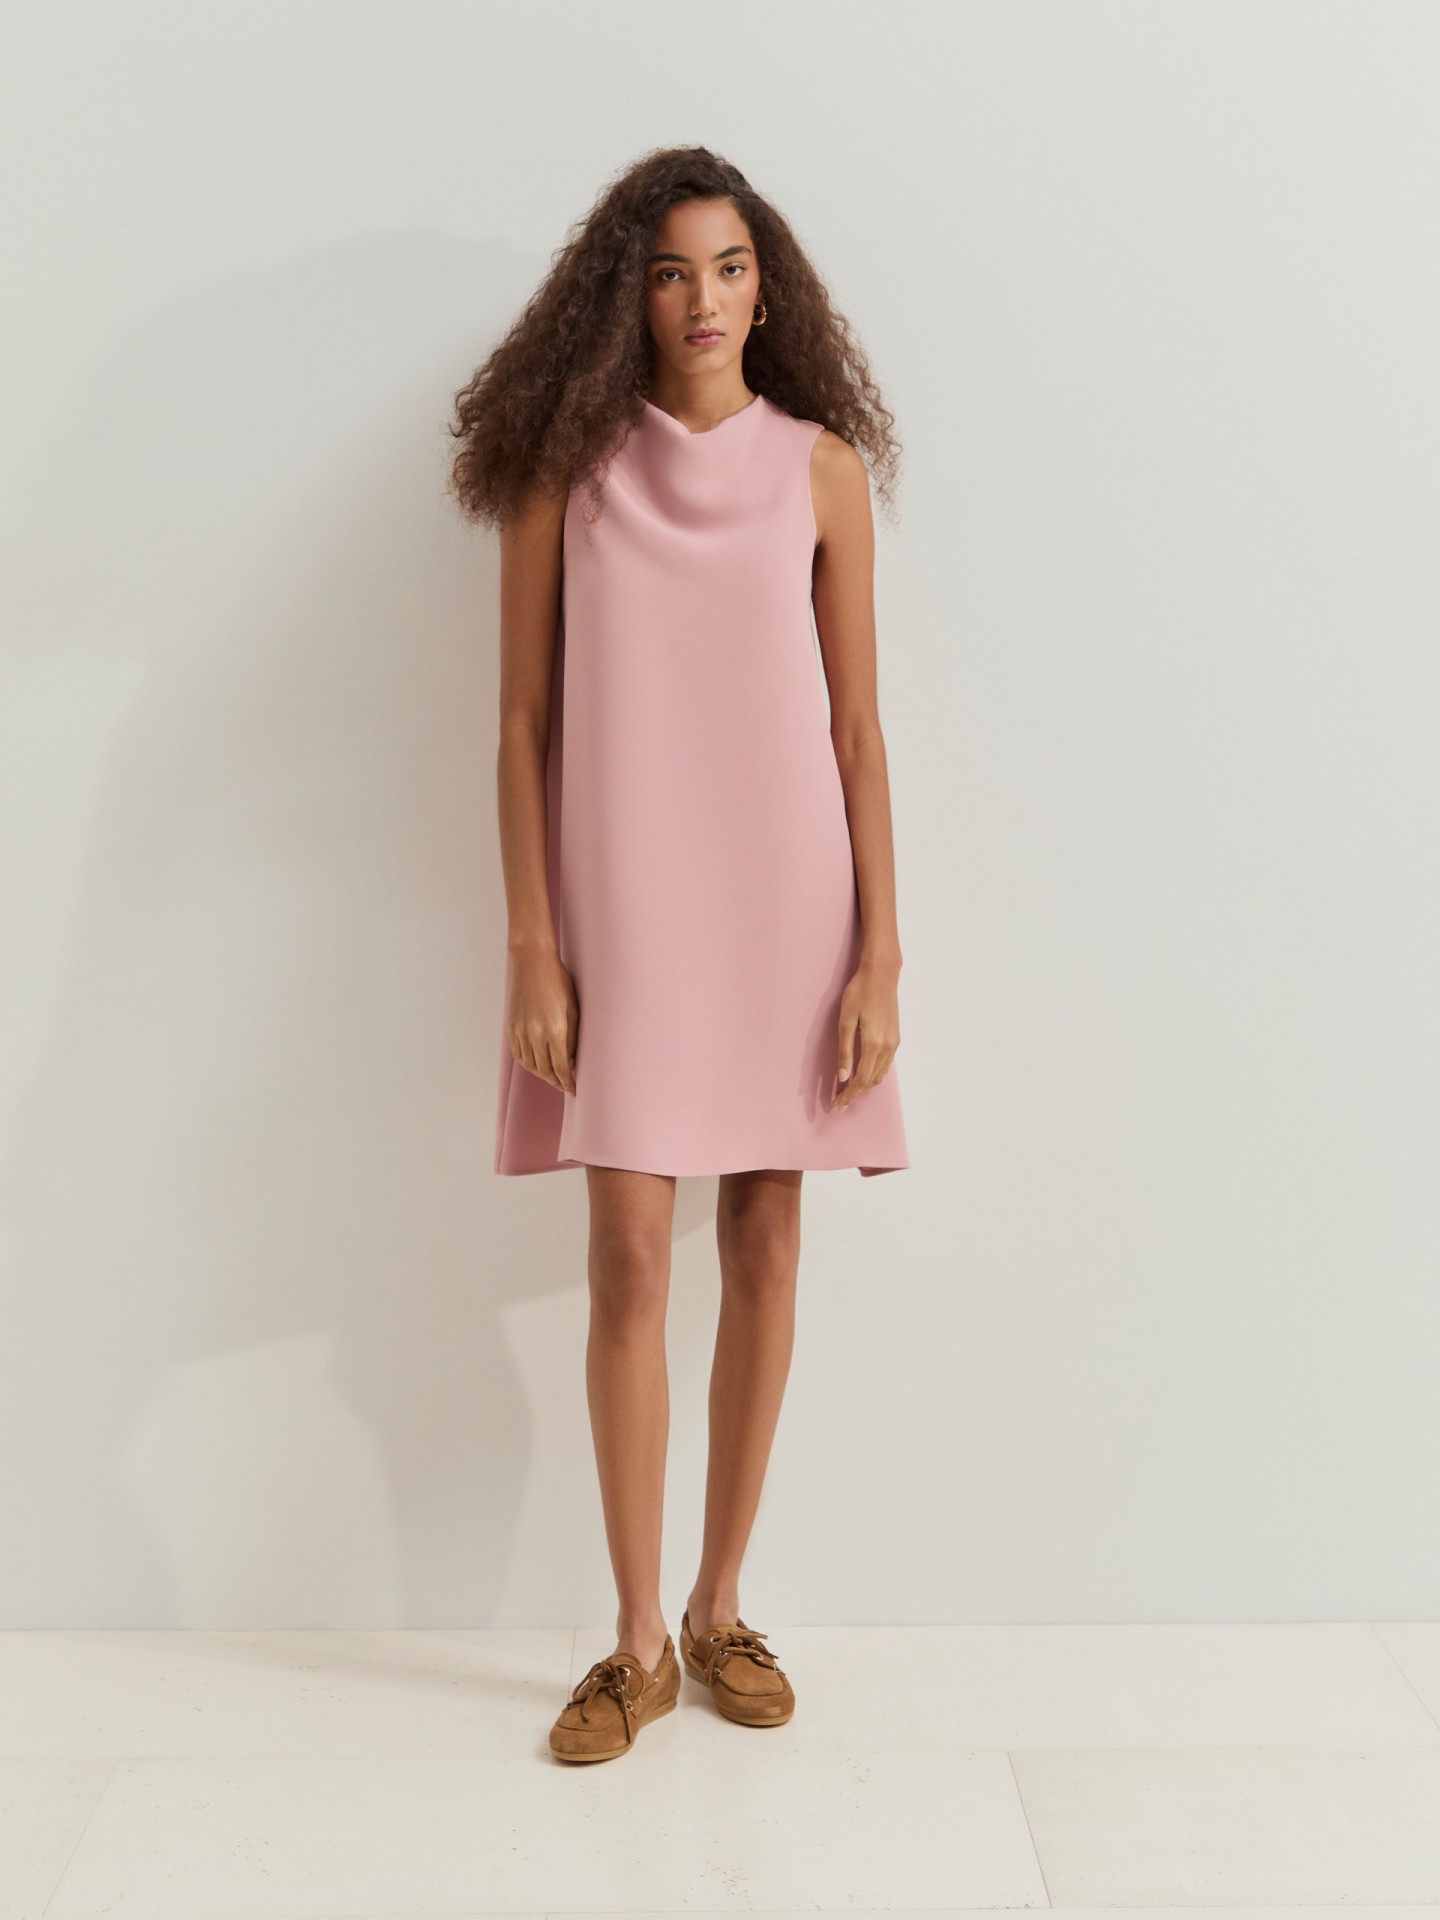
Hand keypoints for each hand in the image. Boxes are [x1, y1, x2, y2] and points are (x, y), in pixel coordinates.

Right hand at [507, 947, 578, 1093]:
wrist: (532, 962)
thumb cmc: (558, 981)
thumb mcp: (574, 1008)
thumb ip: (573, 1036)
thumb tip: (572, 1059)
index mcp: (555, 1029)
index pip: (561, 1067)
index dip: (568, 1082)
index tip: (574, 1089)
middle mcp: (535, 1033)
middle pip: (545, 1070)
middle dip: (556, 1082)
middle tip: (565, 1086)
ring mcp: (521, 1030)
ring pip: (530, 1065)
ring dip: (542, 1075)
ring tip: (552, 1078)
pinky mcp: (512, 1026)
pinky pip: (519, 1054)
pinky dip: (528, 1064)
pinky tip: (536, 1065)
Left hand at [833, 959, 900, 1109]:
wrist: (881, 974)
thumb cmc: (859, 993)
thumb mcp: (846, 1021)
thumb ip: (845, 1050)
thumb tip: (843, 1077)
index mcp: (873, 1045)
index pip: (860, 1080)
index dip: (848, 1096)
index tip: (837, 1106)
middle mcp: (887, 1048)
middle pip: (871, 1081)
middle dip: (855, 1094)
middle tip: (839, 1101)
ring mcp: (894, 1043)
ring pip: (880, 1075)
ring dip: (865, 1085)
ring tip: (848, 1091)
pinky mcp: (896, 1037)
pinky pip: (885, 1064)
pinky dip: (873, 1074)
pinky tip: (862, 1072)